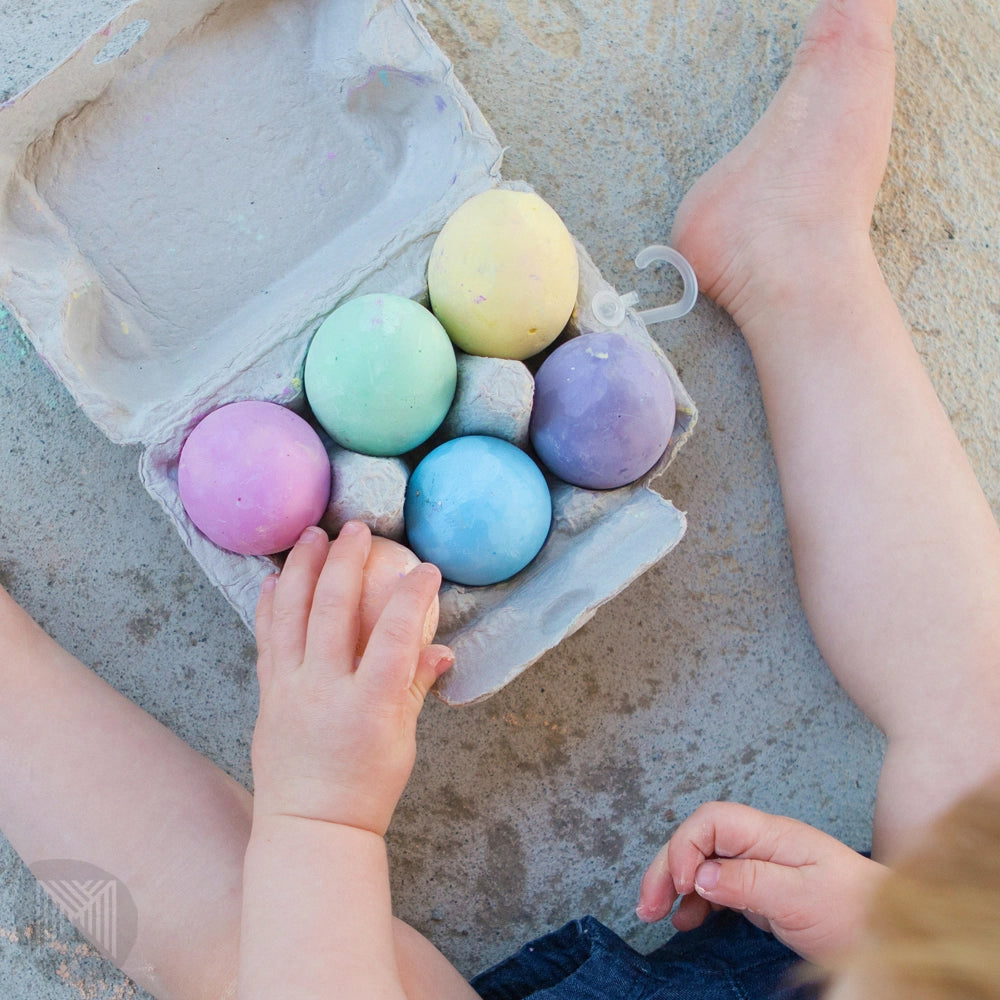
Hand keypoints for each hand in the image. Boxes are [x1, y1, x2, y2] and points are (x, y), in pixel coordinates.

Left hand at [250, 522, 453, 834]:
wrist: (310, 828)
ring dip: (303, 570)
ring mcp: (290, 689)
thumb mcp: (403, 741)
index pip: (395, 636)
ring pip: (292, 615)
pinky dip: (269, 605)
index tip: (426, 569)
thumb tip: (441, 649)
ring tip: (312, 535)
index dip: (412, 596)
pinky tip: (271, 579)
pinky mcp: (267, 694)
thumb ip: (415, 687)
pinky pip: (266, 639)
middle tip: (358, 528)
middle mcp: (324, 690)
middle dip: (347, 562)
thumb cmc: (366, 788)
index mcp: (369, 705)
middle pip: (334, 611)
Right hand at [636, 802, 887, 962]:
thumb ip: (748, 882)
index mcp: (768, 834)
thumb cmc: (854, 910)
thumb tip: (700, 876)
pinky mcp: (760, 889)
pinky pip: (715, 887)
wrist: (892, 933)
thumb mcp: (800, 897)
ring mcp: (758, 865)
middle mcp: (758, 843)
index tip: (683, 886)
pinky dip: (694, 901)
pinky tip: (685, 919)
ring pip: (701, 863)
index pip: (710, 822)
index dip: (686, 848)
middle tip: (647, 905)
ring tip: (654, 913)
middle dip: (667, 867)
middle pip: (697, 841)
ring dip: (673, 883)